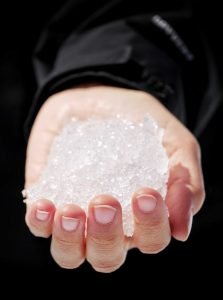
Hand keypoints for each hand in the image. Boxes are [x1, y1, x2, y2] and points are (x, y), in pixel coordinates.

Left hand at [25, 85, 204, 270]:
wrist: (97, 97)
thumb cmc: (138, 121)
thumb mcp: (173, 142)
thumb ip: (185, 182)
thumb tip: (181, 229)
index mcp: (141, 215)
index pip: (151, 240)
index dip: (150, 227)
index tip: (145, 193)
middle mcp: (109, 224)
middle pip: (108, 257)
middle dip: (106, 237)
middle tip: (104, 202)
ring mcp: (76, 216)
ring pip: (71, 254)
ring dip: (70, 239)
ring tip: (71, 210)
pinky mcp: (48, 199)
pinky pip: (40, 226)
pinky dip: (40, 222)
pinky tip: (45, 204)